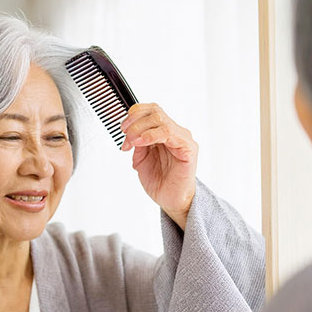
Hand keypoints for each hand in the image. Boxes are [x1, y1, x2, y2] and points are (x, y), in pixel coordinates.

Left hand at [120, 103, 197, 229]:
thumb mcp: (140, 160)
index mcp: (164, 133)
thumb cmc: (160, 182)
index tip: (122, 128)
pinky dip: (151, 135)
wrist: (172, 201)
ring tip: (132, 141)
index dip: (134, 115)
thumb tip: (130, 133)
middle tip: (125, 136)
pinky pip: (169, 133)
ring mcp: (183, 139)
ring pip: (161, 120)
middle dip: (134, 122)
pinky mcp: (188, 149)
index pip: (151, 111)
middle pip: (155, 112)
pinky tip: (142, 143)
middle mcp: (175, 132)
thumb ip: (137, 144)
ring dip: (140, 129)